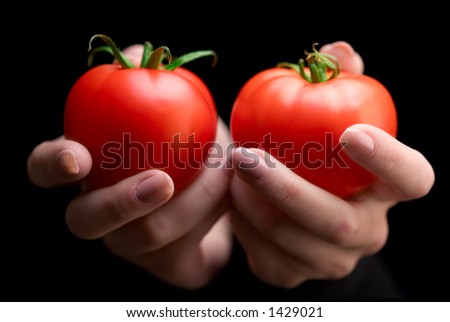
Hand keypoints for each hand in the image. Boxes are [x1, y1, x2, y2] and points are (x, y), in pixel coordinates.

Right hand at [27, 45, 233, 288]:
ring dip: (195, 196)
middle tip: (163, 180)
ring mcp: (129, 243)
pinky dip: (214, 213)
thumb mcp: (178, 108)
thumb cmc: (190, 142)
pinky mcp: (164, 265)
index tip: (79, 158)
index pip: (46, 168)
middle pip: (84, 220)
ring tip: (226, 167)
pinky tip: (233, 191)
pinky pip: (185, 247)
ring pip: (147, 233)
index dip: (53, 164)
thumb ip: (147, 81)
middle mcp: (100, 211)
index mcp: (90, 170)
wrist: (224, 190)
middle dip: (122, 201)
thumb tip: (133, 52)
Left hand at [228, 42, 434, 287]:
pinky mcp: (295, 274)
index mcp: (386, 190)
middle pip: (339, 223)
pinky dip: (242, 226)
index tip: (352, 131)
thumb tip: (339, 51)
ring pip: (294, 242)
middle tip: (246, 155)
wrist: (290, 203)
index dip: (390, 159)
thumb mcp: (327, 115)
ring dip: (254, 205)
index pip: (412, 178)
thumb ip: (338, 82)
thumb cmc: (312, 149)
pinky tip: (232, 199)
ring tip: (231, 171)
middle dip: (287, 189)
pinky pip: (266, 257)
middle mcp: (368, 232)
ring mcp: (333, 261)